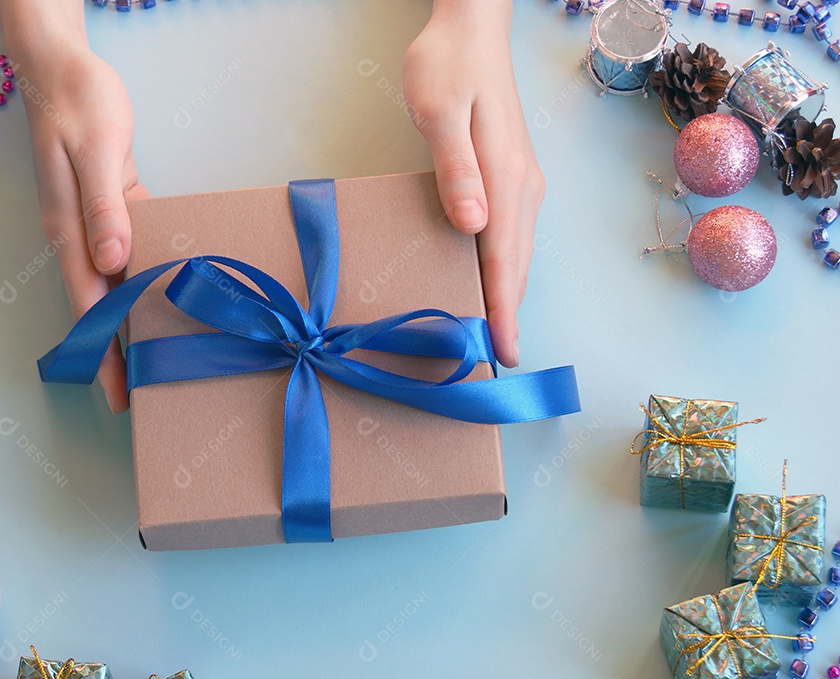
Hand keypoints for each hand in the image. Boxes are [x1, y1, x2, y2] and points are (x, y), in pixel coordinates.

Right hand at [4, 26, 147, 411]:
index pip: (88, 305)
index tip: (117, 393)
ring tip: (162, 352)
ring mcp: (94, 222)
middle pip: (101, 304)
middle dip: (118, 350)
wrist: (62, 66)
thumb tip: (112, 261)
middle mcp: (78, 235)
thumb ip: (103, 208)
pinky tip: (174, 288)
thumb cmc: (77, 103)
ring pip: (116, 282)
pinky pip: (132, 248)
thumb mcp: (93, 151)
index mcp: (68, 231)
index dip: (103, 351)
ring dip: (134, 317)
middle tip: (145, 392)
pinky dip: (150, 271)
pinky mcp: (113, 205)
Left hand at [402, 0, 543, 367]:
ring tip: (497, 337)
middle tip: (500, 363)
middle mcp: (521, 186)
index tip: (505, 354)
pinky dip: (505, 268)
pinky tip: (491, 283)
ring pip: (517, 253)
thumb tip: (474, 225)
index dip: (503, 309)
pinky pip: (512, 235)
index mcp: (504, 177)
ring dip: (508, 294)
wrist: (470, 30)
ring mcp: (522, 181)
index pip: (503, 258)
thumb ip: (455, 170)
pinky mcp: (513, 176)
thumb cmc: (446, 67)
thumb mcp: (439, 113)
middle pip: (516, 265)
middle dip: (509, 315)